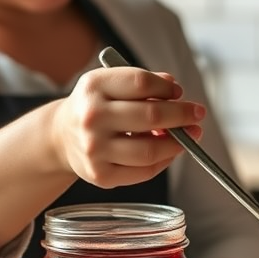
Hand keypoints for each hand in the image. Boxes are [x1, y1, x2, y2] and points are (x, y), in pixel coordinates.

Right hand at [55, 66, 204, 187]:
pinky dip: (164, 160)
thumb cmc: (95, 106)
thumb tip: (174, 89)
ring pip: (150, 150)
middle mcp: (92, 117)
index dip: (167, 89)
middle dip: (182, 115)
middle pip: (151, 116)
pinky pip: (144, 171)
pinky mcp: (100, 175)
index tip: (180, 93)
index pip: (142, 83)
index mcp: (94, 86)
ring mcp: (94, 149)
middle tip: (198, 115)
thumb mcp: (110, 84)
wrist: (60, 136)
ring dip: (178, 143)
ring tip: (190, 136)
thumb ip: (141, 83)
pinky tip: (170, 151)